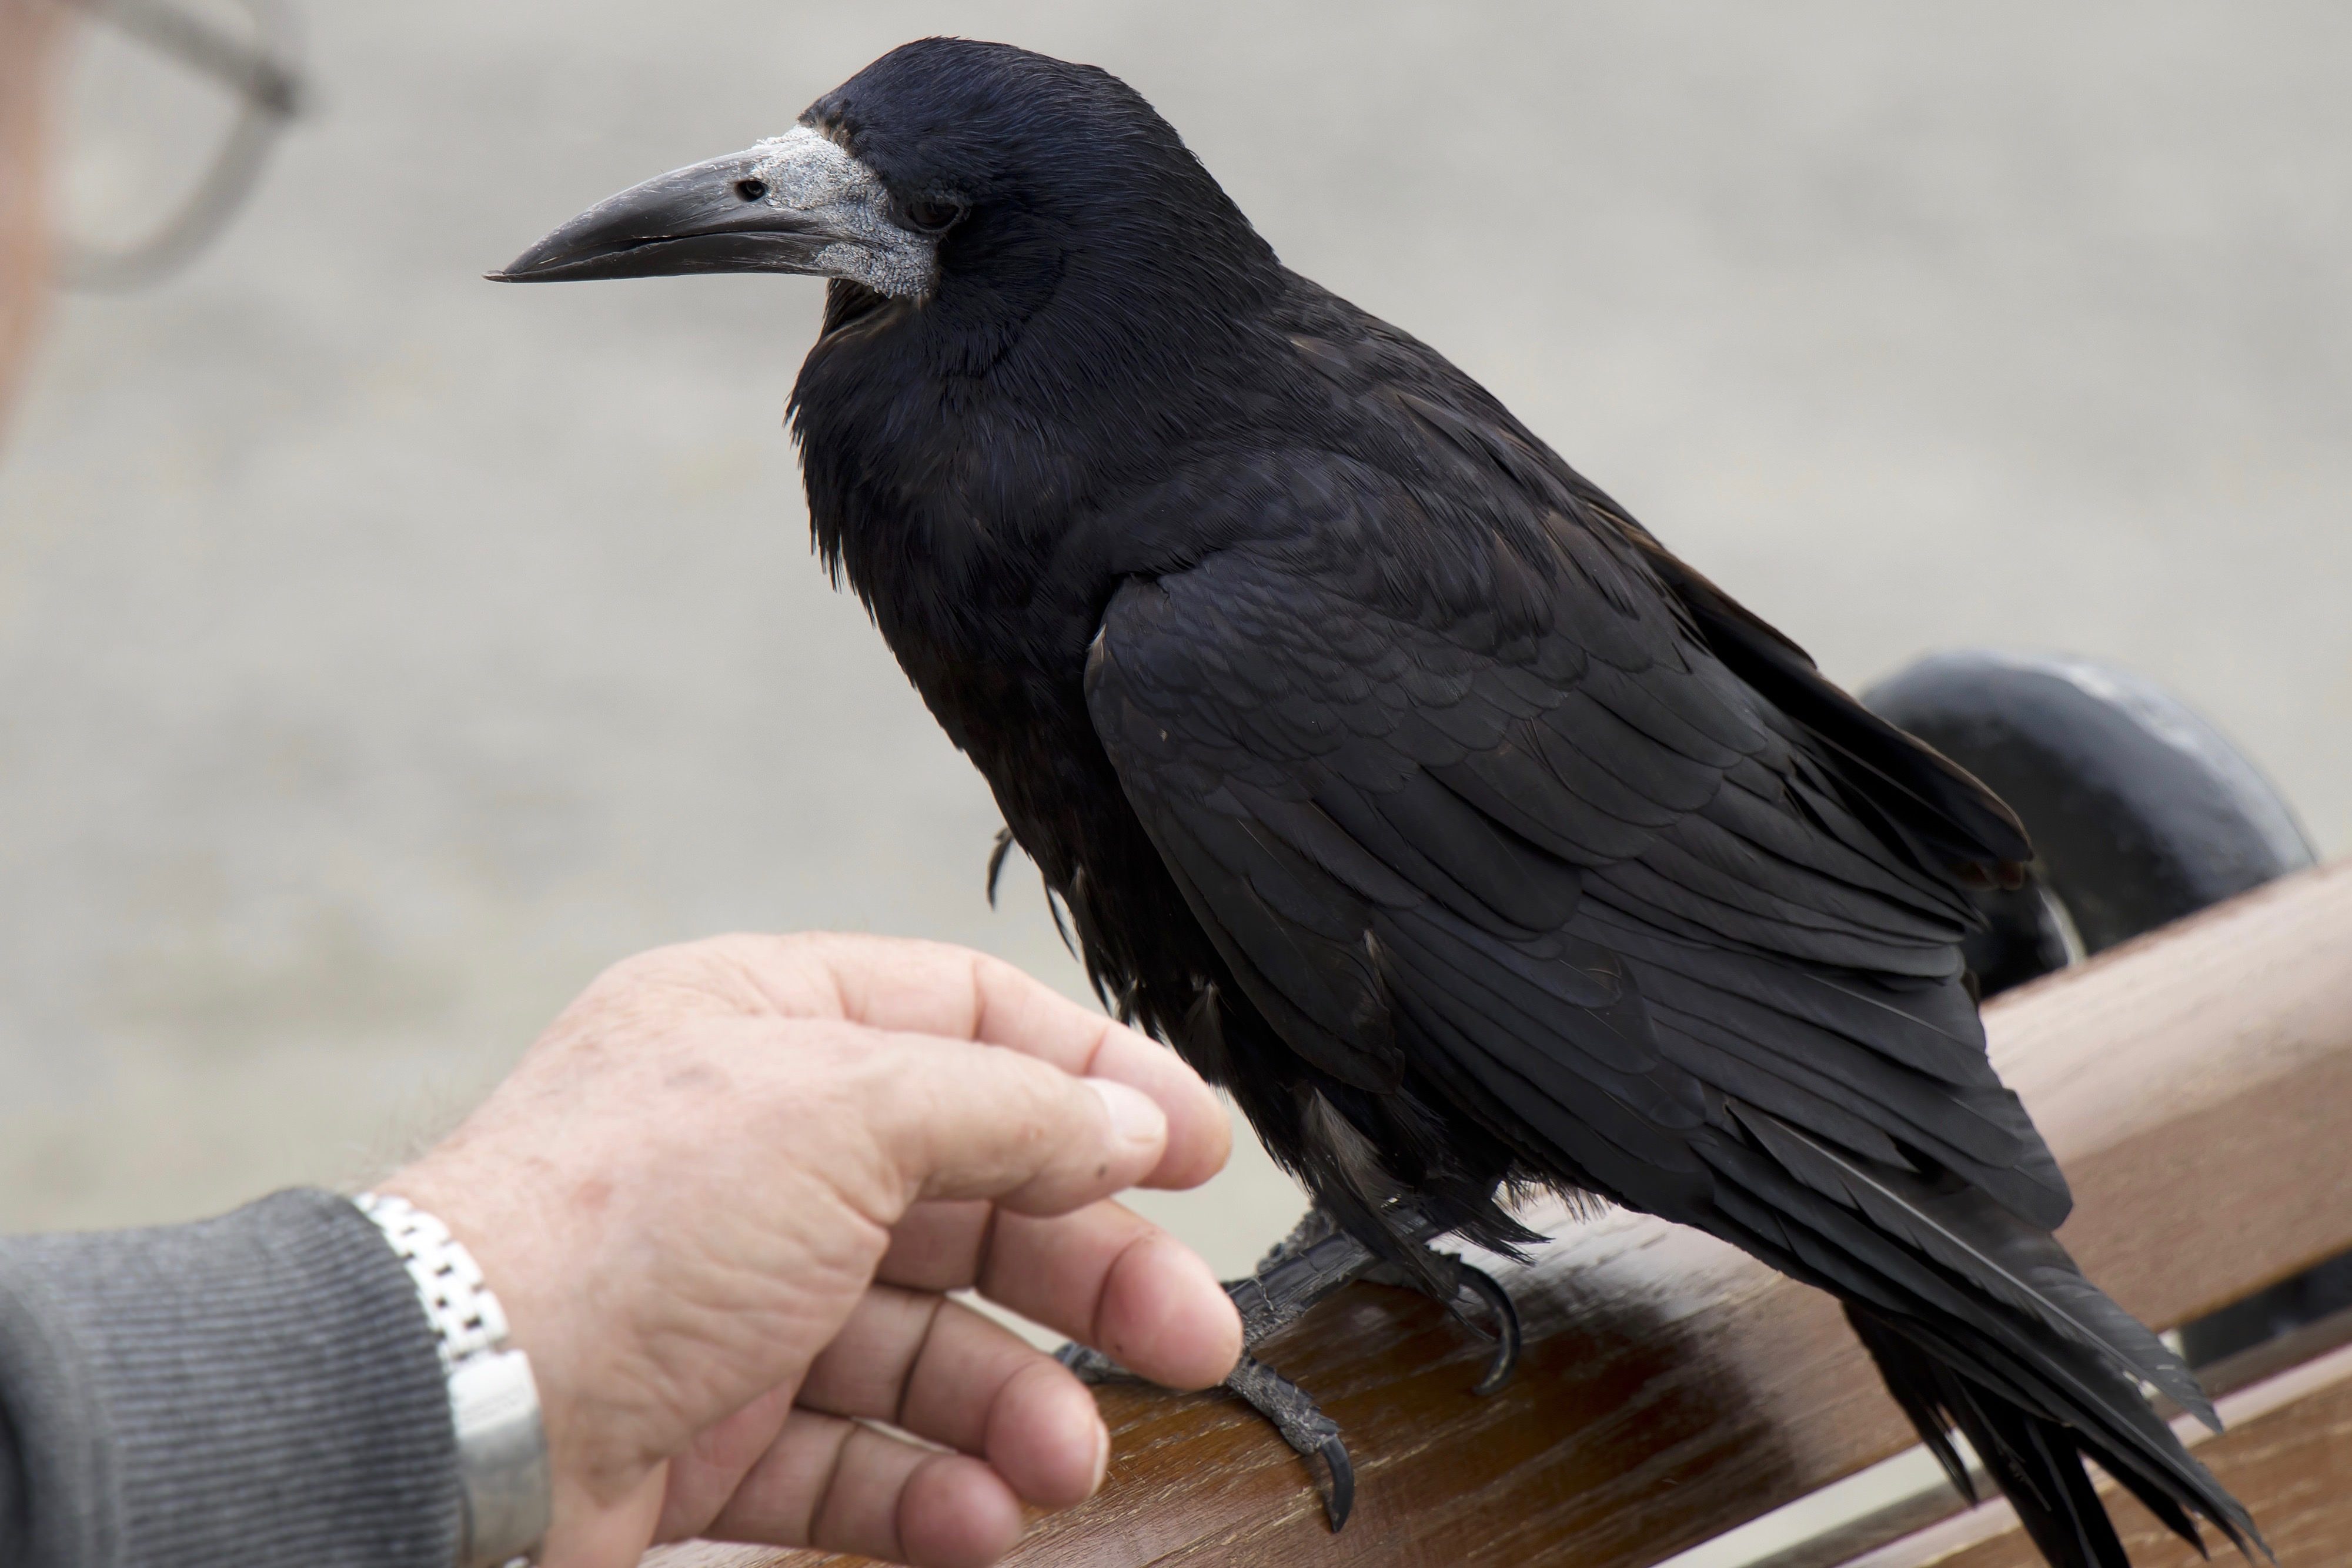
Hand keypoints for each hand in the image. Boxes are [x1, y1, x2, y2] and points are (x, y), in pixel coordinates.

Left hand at [381, 933, 1241, 1567]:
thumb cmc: (624, 1224)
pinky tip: (979, 1519)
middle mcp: (749, 1154)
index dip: (1094, 1081)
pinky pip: (844, 1454)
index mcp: (767, 1030)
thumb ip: (1009, 1108)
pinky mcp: (700, 1428)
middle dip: (1085, 1272)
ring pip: (916, 1342)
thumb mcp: (848, 1110)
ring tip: (1067, 1463)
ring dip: (1010, 1403)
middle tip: (1191, 1340)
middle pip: (966, 1198)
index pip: (969, 1023)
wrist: (448, 1419)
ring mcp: (724, 1297)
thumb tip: (1125, 1125)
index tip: (1197, 1153)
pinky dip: (920, 1487)